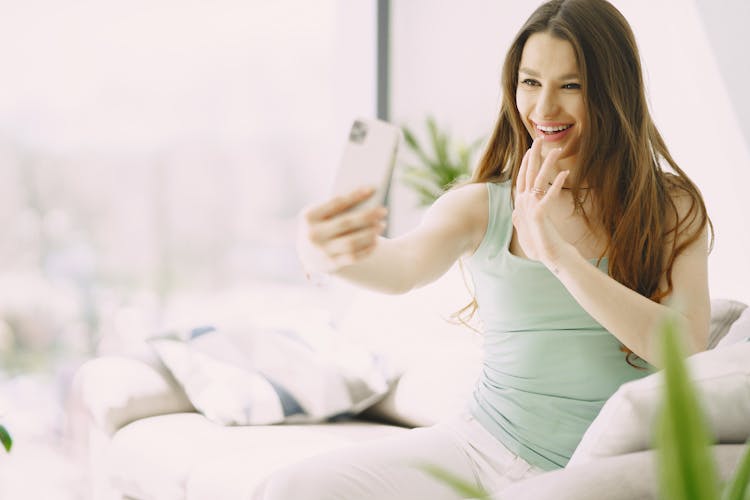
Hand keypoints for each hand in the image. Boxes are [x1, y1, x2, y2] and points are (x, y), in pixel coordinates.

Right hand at [296, 186, 387, 274]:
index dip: (355, 196)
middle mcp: (313, 235)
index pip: (336, 203)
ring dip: (370, 233)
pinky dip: (367, 249)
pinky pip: (353, 257)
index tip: (372, 189)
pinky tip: (376, 241)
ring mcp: (321, 252)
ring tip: (382, 225)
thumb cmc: (319, 225)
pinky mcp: (330, 265)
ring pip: (351, 242)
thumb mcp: (319, 214)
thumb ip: (336, 208)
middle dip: (367, 216)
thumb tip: (365, 199)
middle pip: (346, 223)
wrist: (305, 253)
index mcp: (309, 216)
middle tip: (383, 210)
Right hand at [512, 138, 573, 268]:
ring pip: (539, 180)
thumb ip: (518, 221)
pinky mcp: (540, 214)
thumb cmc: (540, 246)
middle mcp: (524, 203)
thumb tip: (513, 215)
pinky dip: (556, 183)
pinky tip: (564, 173)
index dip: (525, 164)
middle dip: (533, 156)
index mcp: (521, 205)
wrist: (549, 256)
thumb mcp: (524, 231)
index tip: (530, 151)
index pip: (522, 179)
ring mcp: (531, 207)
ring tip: (555, 151)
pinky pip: (549, 195)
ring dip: (547, 164)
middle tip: (538, 140)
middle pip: (528, 174)